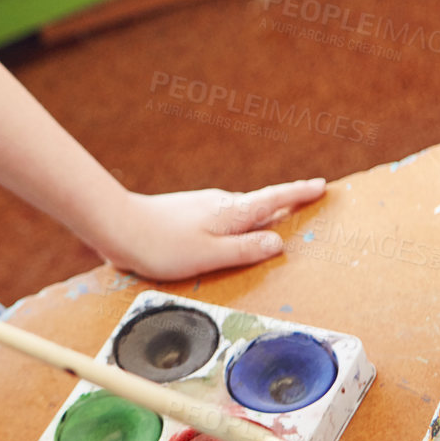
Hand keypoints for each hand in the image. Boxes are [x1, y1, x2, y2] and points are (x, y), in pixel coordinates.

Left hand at [90, 179, 326, 281]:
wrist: (117, 226)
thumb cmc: (162, 245)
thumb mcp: (209, 255)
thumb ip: (244, 250)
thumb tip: (278, 243)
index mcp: (230, 213)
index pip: (273, 200)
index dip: (298, 193)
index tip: (322, 185)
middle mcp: (219, 204)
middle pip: (260, 204)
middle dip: (285, 203)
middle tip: (310, 200)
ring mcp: (202, 207)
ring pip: (239, 212)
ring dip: (260, 214)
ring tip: (279, 219)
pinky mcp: (187, 215)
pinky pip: (222, 219)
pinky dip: (237, 223)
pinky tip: (232, 234)